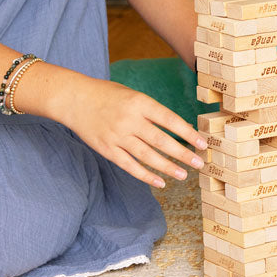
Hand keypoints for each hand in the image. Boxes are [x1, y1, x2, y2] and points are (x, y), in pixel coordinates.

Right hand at [61, 77, 207, 187]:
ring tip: (183, 175)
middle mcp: (130, 120)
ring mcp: (117, 136)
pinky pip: (129, 166)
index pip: (169, 120)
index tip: (201, 143)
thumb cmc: (108, 94)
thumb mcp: (133, 95)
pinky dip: (145, 176)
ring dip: (167, 167)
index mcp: (140, 103)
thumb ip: (152, 111)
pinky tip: (160, 182)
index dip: (187, 133)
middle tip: (199, 163)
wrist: (75, 99)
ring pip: (147, 156)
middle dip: (183, 154)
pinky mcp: (107, 149)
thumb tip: (178, 130)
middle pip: (161, 141)